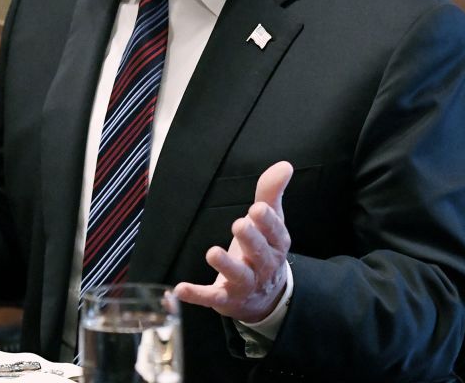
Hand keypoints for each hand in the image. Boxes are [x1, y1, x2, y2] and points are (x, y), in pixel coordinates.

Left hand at [173, 161, 292, 322]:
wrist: (265, 298)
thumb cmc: (264, 250)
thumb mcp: (269, 222)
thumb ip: (271, 193)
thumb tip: (284, 165)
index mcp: (276, 245)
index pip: (276, 233)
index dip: (268, 222)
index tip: (257, 208)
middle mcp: (264, 267)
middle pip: (260, 254)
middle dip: (250, 239)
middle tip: (239, 224)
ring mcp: (245, 285)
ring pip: (238, 277)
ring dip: (226, 266)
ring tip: (213, 253)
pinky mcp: (225, 299)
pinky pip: (211, 298)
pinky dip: (196, 294)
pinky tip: (179, 289)